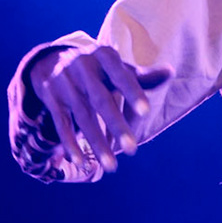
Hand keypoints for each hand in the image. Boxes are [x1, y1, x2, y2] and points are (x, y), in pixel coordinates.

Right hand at [10, 43, 170, 173]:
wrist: (51, 59)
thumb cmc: (98, 68)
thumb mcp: (117, 67)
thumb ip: (142, 76)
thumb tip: (170, 72)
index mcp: (104, 56)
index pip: (120, 74)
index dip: (132, 92)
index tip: (146, 112)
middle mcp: (82, 67)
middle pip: (101, 100)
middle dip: (116, 126)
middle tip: (132, 150)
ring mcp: (64, 83)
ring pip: (82, 117)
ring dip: (96, 143)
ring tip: (111, 166)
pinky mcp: (51, 98)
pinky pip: (61, 124)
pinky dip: (71, 144)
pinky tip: (82, 163)